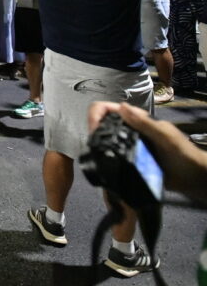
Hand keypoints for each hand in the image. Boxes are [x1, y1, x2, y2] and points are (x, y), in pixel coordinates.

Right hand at [87, 102, 206, 203]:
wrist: (194, 179)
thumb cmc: (184, 154)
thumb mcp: (166, 137)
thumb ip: (145, 123)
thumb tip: (120, 106)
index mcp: (138, 120)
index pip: (109, 109)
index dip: (96, 115)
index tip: (93, 131)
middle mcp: (130, 131)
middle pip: (102, 124)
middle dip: (93, 131)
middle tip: (93, 147)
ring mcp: (128, 147)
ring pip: (105, 142)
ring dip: (97, 147)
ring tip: (95, 158)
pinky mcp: (128, 162)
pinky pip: (111, 158)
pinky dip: (104, 160)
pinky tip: (103, 167)